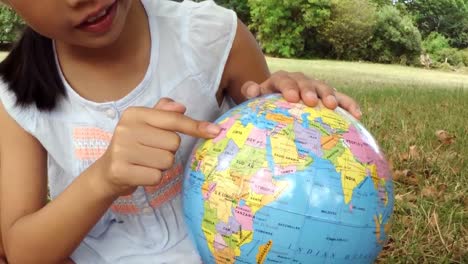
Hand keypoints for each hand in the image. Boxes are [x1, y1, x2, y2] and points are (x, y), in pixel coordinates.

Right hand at [95, 98, 220, 196]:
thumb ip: (164, 113)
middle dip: (168, 151)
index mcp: (135, 113)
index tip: (215, 131)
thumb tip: (180, 107)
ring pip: (167, 161)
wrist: (107, 172)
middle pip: (174, 143)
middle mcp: (126, 128)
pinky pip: (156, 176)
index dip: (195, 126)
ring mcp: (122, 149)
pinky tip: (140, 173)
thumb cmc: (133, 146)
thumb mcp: (146, 125)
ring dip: (161, 165)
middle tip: (151, 152)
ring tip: (145, 162)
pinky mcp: (121, 170)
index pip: (173, 120)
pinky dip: (153, 178)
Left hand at [241, 71, 361, 118]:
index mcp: (281, 80)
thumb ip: (251, 92)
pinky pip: (342, 100)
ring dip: (329, 95)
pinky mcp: (328, 98)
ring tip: (332, 106)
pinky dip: (349, 105)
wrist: (278, 101)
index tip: (292, 98)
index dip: (289, 87)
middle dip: (309, 90)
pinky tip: (357, 115)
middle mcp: (300, 81)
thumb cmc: (266, 103)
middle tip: (311, 102)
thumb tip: (251, 90)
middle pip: (306, 82)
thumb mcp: (256, 98)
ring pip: (324, 88)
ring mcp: (316, 88)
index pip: (284, 80)